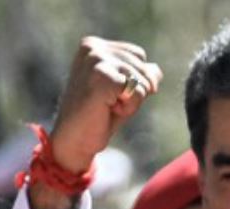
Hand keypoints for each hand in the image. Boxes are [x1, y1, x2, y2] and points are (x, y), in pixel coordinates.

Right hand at [30, 38, 163, 208]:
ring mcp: (96, 60)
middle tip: (106, 104)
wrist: (74, 142)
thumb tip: (156, 71)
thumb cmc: (97, 117)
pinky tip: (106, 111)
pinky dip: (129, 108)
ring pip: (142, 79)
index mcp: (93, 45)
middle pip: (142, 65)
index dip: (132, 81)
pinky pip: (138, 92)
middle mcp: (93, 47)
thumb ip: (140, 75)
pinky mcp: (102, 76)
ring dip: (130, 102)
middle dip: (133, 91)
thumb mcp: (123, 91)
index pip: (138, 55)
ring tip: (105, 108)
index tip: (107, 94)